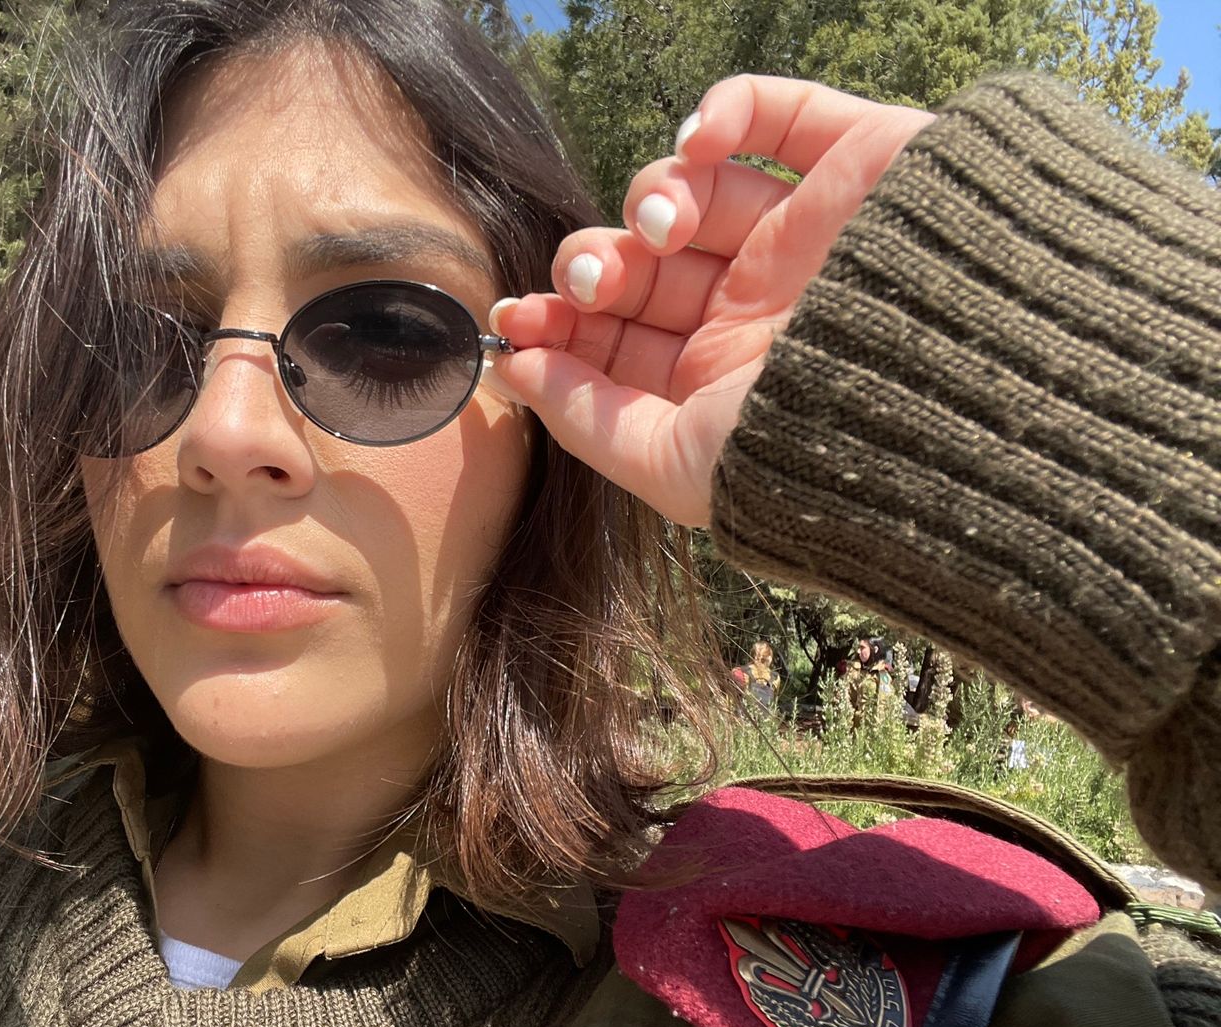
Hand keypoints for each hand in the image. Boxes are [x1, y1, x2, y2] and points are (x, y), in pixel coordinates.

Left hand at [489, 76, 934, 526]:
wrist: (961, 396)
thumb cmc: (816, 449)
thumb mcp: (683, 464)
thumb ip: (592, 422)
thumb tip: (516, 371)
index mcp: (726, 382)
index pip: (622, 340)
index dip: (561, 325)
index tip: (514, 321)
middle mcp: (762, 309)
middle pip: (645, 266)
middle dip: (594, 267)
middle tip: (589, 281)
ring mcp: (806, 235)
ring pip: (691, 192)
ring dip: (648, 198)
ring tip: (661, 231)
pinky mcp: (854, 166)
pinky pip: (774, 113)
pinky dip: (721, 112)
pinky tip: (697, 145)